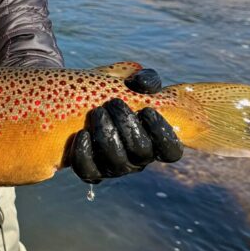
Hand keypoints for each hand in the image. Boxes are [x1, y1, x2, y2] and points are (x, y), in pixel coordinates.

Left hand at [70, 68, 183, 183]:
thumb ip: (145, 79)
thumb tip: (144, 85)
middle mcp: (137, 158)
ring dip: (107, 135)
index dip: (162, 133)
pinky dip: (85, 154)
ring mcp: (115, 167)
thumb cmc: (112, 91)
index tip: (147, 110)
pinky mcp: (92, 171)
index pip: (171, 151)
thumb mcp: (130, 81)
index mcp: (154, 140)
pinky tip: (82, 133)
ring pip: (117, 162)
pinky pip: (89, 171)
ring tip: (97, 112)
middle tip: (113, 102)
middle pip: (141, 152)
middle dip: (127, 124)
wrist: (78, 101)